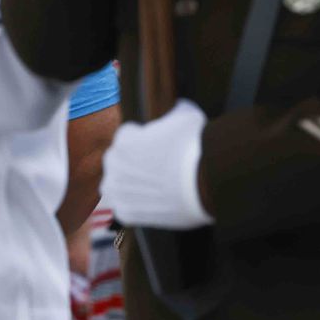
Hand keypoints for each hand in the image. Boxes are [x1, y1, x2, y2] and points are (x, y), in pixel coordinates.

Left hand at [100, 99, 211, 229]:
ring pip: (115, 186)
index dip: (142, 139)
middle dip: (132, 163)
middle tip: (155, 169)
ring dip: (127, 186)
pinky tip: (152, 205)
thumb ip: (175, 111)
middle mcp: (113, 164)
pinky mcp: (126, 212)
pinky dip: (135, 207)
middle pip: (117, 161)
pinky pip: (124, 209)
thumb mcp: (187, 117)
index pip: (126, 136)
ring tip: (151, 188)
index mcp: (123, 140)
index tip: (156, 147)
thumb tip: (179, 106)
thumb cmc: (196, 149)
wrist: (206, 184)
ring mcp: (118, 190)